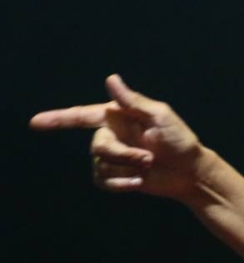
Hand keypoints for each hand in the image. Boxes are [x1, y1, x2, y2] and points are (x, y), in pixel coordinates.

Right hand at [30, 74, 207, 200]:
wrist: (188, 171)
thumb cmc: (179, 139)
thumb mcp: (160, 117)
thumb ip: (133, 101)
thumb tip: (111, 78)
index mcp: (118, 115)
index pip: (82, 115)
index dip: (58, 119)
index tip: (35, 123)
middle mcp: (111, 134)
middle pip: (97, 146)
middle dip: (123, 154)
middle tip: (149, 157)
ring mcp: (112, 155)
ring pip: (100, 164)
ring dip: (127, 167)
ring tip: (149, 165)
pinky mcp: (115, 175)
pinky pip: (103, 181)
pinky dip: (121, 183)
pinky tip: (140, 181)